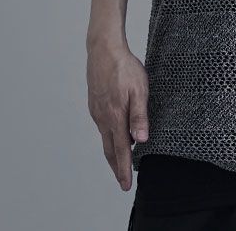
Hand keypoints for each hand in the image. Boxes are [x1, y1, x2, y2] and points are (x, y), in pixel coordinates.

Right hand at [87, 41, 148, 190]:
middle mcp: (102, 118)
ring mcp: (97, 111)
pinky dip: (109, 135)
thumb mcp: (139, 90)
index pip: (120, 151)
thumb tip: (141, 141)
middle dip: (117, 166)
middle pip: (109, 149)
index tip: (125, 186)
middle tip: (122, 181)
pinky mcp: (95, 104)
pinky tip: (116, 134)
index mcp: (114, 117)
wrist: (103, 49)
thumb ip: (139, 116)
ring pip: (105, 137)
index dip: (123, 169)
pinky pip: (103, 125)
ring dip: (113, 151)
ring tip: (122, 160)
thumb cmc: (124, 68)